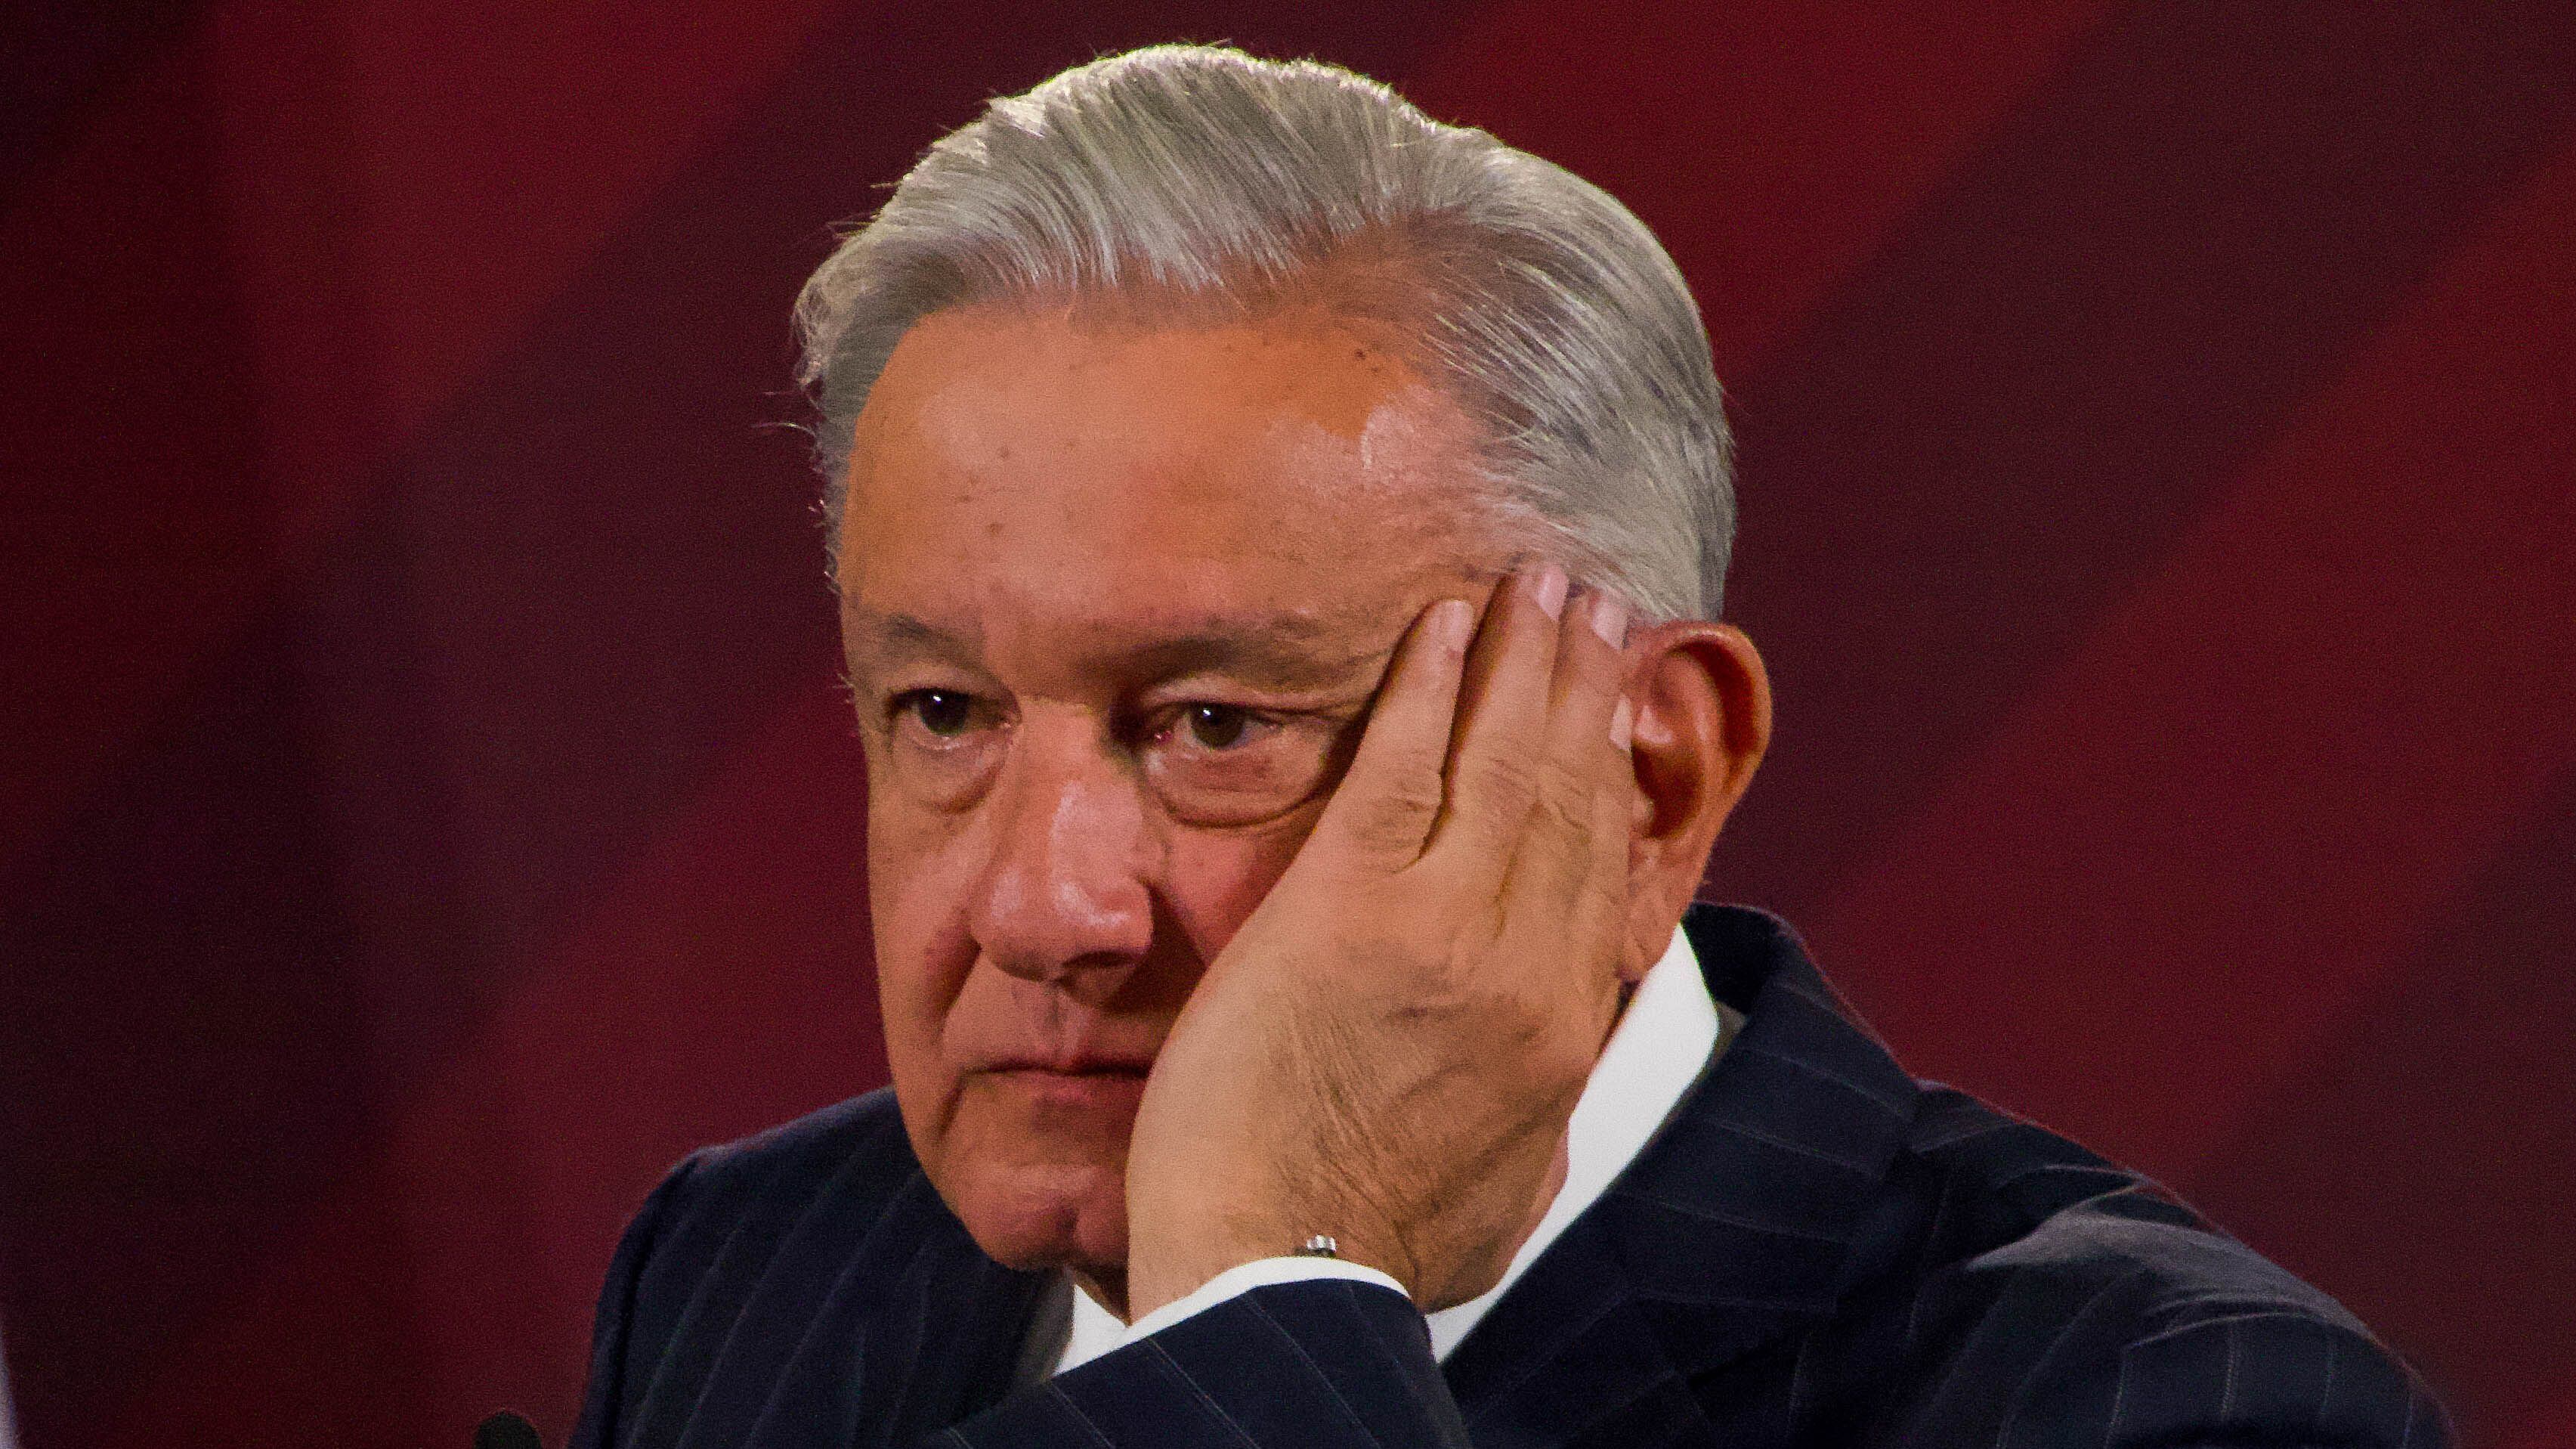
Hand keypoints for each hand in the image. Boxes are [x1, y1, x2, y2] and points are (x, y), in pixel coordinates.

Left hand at [1122, 564, 1641, 1315]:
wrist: (1280, 1275)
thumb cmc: (1370, 1253)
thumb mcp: (1500, 1196)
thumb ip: (1529, 1127)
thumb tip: (1542, 1111)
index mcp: (1558, 1030)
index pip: (1594, 867)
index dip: (1609, 772)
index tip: (1615, 711)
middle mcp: (1524, 966)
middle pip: (1567, 793)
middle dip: (1586, 688)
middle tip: (1598, 608)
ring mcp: (1444, 930)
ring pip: (1503, 763)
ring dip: (1527, 660)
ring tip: (1542, 586)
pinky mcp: (1349, 912)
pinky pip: (1404, 768)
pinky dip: (1432, 688)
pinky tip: (1447, 624)